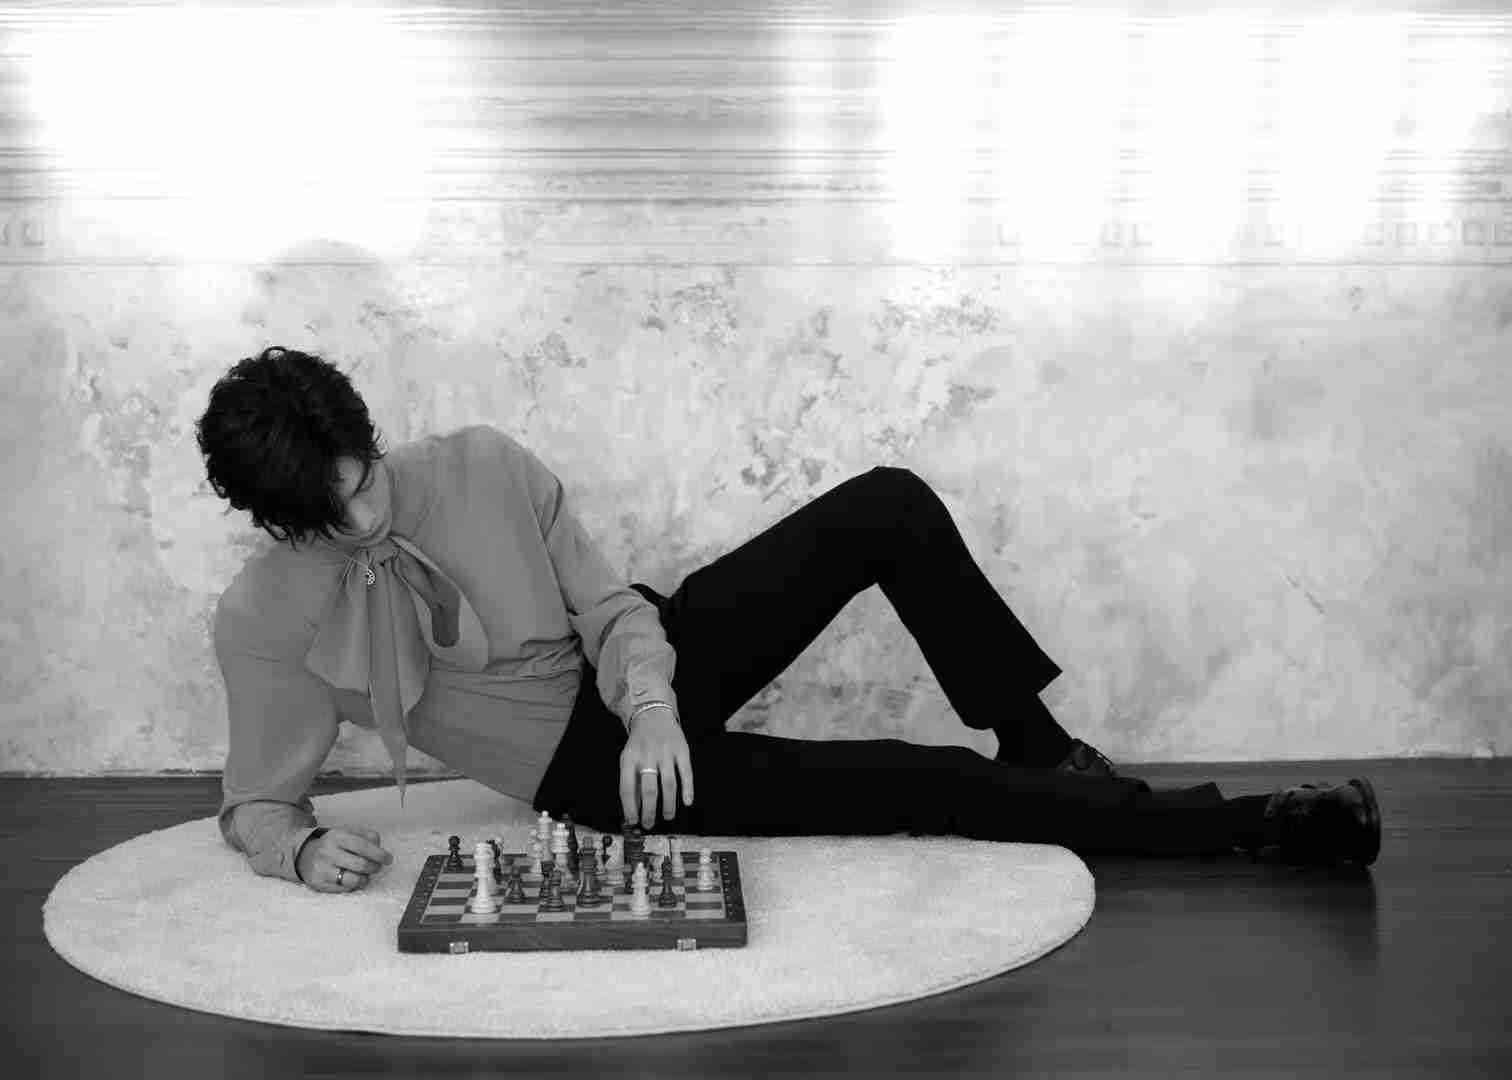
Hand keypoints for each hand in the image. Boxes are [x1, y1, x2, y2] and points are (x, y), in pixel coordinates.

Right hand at [297, 825, 392, 892]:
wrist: (304, 855)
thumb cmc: (334, 844)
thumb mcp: (348, 832)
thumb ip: (367, 836)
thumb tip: (379, 847)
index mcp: (337, 836)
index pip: (363, 846)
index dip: (379, 854)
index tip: (388, 859)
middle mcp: (328, 853)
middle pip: (361, 865)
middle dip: (374, 867)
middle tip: (377, 867)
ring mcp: (322, 870)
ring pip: (354, 880)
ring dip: (365, 879)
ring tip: (365, 874)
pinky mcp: (319, 884)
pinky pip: (344, 889)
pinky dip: (353, 885)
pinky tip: (352, 879)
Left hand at [619, 707, 693, 829]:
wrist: (653, 715)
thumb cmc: (640, 744)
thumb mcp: (628, 759)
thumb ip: (630, 782)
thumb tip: (632, 812)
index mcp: (629, 759)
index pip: (626, 788)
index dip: (630, 808)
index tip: (633, 821)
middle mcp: (647, 756)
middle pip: (649, 790)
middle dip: (649, 811)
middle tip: (649, 824)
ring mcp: (665, 752)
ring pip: (668, 784)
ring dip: (669, 804)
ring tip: (668, 816)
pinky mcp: (681, 750)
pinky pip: (686, 772)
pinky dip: (688, 788)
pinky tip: (687, 801)